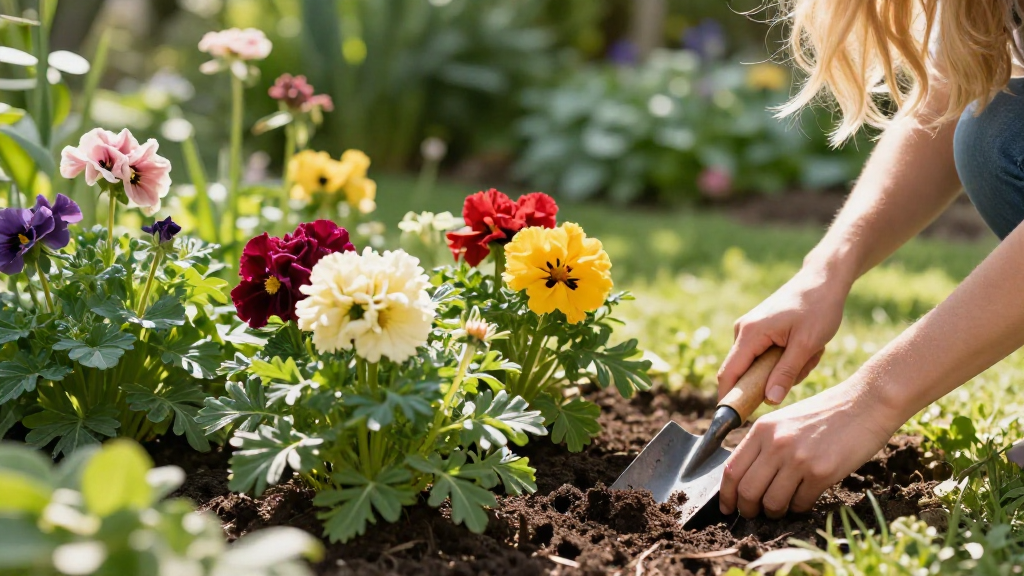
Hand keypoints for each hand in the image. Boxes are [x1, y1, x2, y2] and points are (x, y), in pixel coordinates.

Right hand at [718, 266, 849, 404]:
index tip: (737, 420)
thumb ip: (786, 373)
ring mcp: (750, 330)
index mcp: (750, 334)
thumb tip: (769, 400)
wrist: (824, 279)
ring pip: (759, 366)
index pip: (729, 374)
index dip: (729, 399)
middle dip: (773, 379)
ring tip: (810, 352)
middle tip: (804, 365)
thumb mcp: (807, 344)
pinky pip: (766, 356)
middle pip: (745, 373)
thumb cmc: (818, 307)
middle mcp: (743, 331)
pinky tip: (806, 346)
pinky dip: (786, 358)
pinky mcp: (759, 330)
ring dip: (785, 368)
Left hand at [718, 380, 899, 517]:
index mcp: (762, 429)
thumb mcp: (784, 421)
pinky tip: (804, 500)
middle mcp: (775, 443)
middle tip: (753, 514)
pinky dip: (799, 508)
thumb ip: (764, 444)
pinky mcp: (821, 472)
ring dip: (774, 512)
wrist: (865, 403)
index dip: (726, 495)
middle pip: (747, 491)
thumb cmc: (825, 414)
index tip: (727, 507)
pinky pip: (800, 503)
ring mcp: (798, 458)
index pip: (731, 470)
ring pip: (771, 502)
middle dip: (747, 509)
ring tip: (781, 508)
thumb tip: (744, 478)